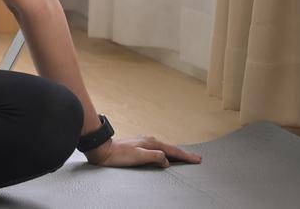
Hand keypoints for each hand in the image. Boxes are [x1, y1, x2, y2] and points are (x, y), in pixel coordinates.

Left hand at [84, 134, 202, 167]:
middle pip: (170, 148)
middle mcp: (149, 140)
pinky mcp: (138, 146)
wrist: (102, 150)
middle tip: (196, 158)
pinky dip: (165, 153)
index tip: (197, 160)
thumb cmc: (119, 155)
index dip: (185, 156)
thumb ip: (155, 157)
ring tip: (184, 157)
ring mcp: (143, 142)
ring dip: (175, 153)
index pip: (173, 151)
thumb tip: (167, 160)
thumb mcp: (139, 156)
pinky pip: (157, 149)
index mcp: (151, 142)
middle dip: (183, 154)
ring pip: (164, 148)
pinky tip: (164, 155)